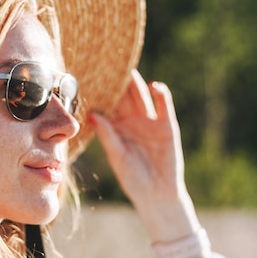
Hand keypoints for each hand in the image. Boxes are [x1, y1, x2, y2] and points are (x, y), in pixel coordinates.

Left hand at [89, 70, 199, 242]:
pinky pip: (164, 106)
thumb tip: (93, 115)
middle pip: (123, 96)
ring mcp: (150, 121)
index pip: (107, 105)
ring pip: (141, 97)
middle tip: (107, 62)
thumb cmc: (133, 178)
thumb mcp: (117, 156)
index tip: (89, 76)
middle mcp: (132, 121)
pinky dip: (161, 94)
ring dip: (136, 83)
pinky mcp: (166, 125)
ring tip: (128, 69)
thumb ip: (108, 135)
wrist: (157, 194)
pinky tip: (154, 85)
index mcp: (116, 128)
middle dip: (116, 81)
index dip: (100, 92)